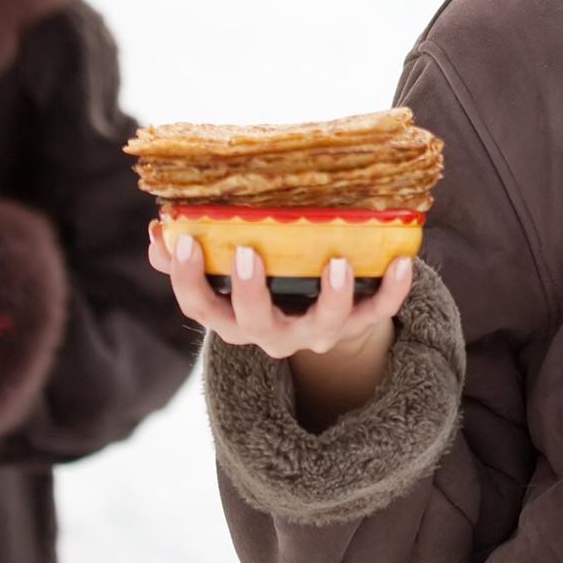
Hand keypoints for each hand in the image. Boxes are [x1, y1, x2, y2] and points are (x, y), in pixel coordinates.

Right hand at [149, 222, 411, 428]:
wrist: (317, 314)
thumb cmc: (263, 281)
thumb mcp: (225, 274)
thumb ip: (187, 256)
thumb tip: (159, 228)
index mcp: (232, 318)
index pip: (200, 307)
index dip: (187, 279)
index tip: (182, 240)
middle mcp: (271, 333)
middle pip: (253, 323)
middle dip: (247, 291)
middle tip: (246, 252)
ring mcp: (315, 333)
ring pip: (324, 325)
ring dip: (331, 294)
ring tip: (337, 261)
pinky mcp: (355, 326)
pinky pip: (376, 313)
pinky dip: (392, 291)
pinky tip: (403, 261)